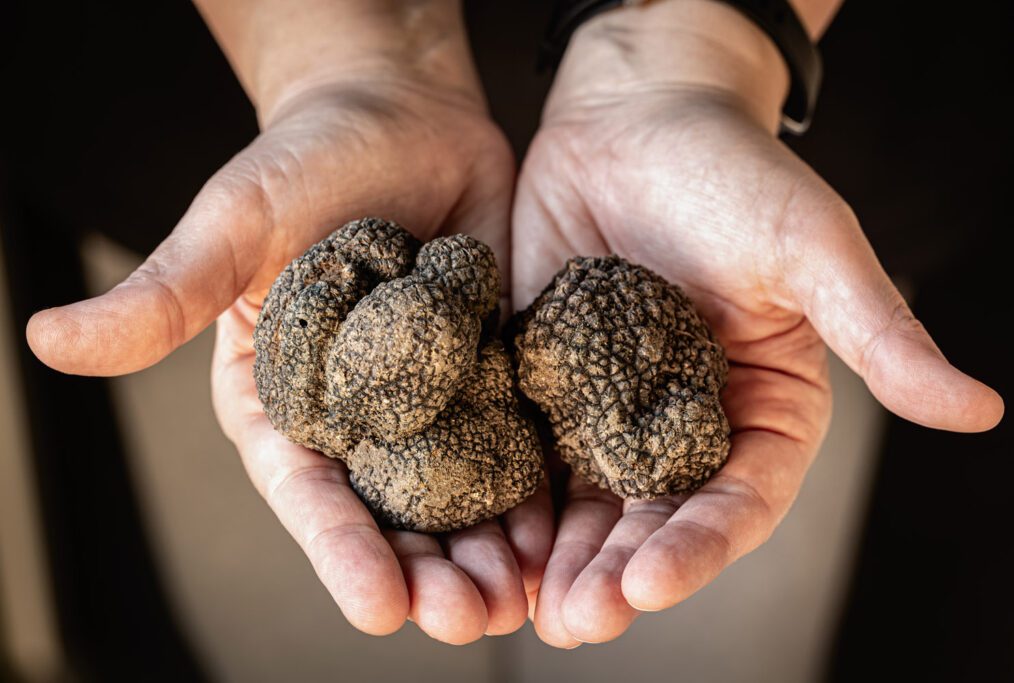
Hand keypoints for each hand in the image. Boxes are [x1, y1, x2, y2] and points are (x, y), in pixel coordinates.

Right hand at [26, 0, 551, 643]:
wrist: (400, 120)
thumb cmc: (303, 163)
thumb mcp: (233, 227)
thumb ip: (165, 295)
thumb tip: (50, 339)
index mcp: (283, 400)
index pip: (306, 490)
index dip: (339, 549)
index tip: (379, 606)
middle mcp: (360, 417)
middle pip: (391, 512)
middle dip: (427, 571)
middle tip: (466, 618)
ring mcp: (433, 400)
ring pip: (459, 494)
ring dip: (488, 551)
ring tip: (518, 600)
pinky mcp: (493, 373)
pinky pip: (514, 441)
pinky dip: (534, 490)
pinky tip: (558, 533)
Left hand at [512, 0, 1003, 646]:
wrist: (634, 119)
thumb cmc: (734, 173)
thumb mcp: (812, 249)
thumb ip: (878, 334)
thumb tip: (979, 410)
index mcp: (760, 408)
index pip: (739, 496)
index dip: (701, 545)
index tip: (653, 581)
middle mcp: (684, 423)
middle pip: (655, 515)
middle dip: (617, 571)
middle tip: (578, 620)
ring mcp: (608, 407)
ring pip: (586, 499)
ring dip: (560, 556)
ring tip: (527, 606)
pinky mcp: (546, 380)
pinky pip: (526, 447)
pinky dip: (509, 495)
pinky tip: (484, 536)